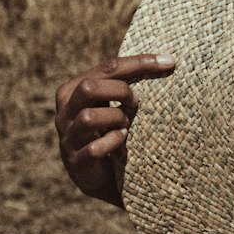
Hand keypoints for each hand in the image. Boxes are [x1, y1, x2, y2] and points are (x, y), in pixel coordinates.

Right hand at [54, 53, 175, 206]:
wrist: (98, 173)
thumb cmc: (109, 127)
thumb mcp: (111, 101)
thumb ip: (123, 81)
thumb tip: (166, 60)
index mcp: (72, 90)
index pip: (107, 67)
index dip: (139, 63)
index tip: (168, 61)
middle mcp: (65, 112)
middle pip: (89, 87)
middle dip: (121, 91)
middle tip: (136, 102)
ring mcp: (68, 138)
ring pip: (88, 117)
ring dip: (116, 118)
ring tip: (126, 123)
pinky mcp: (77, 162)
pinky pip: (94, 149)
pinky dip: (113, 141)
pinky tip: (122, 139)